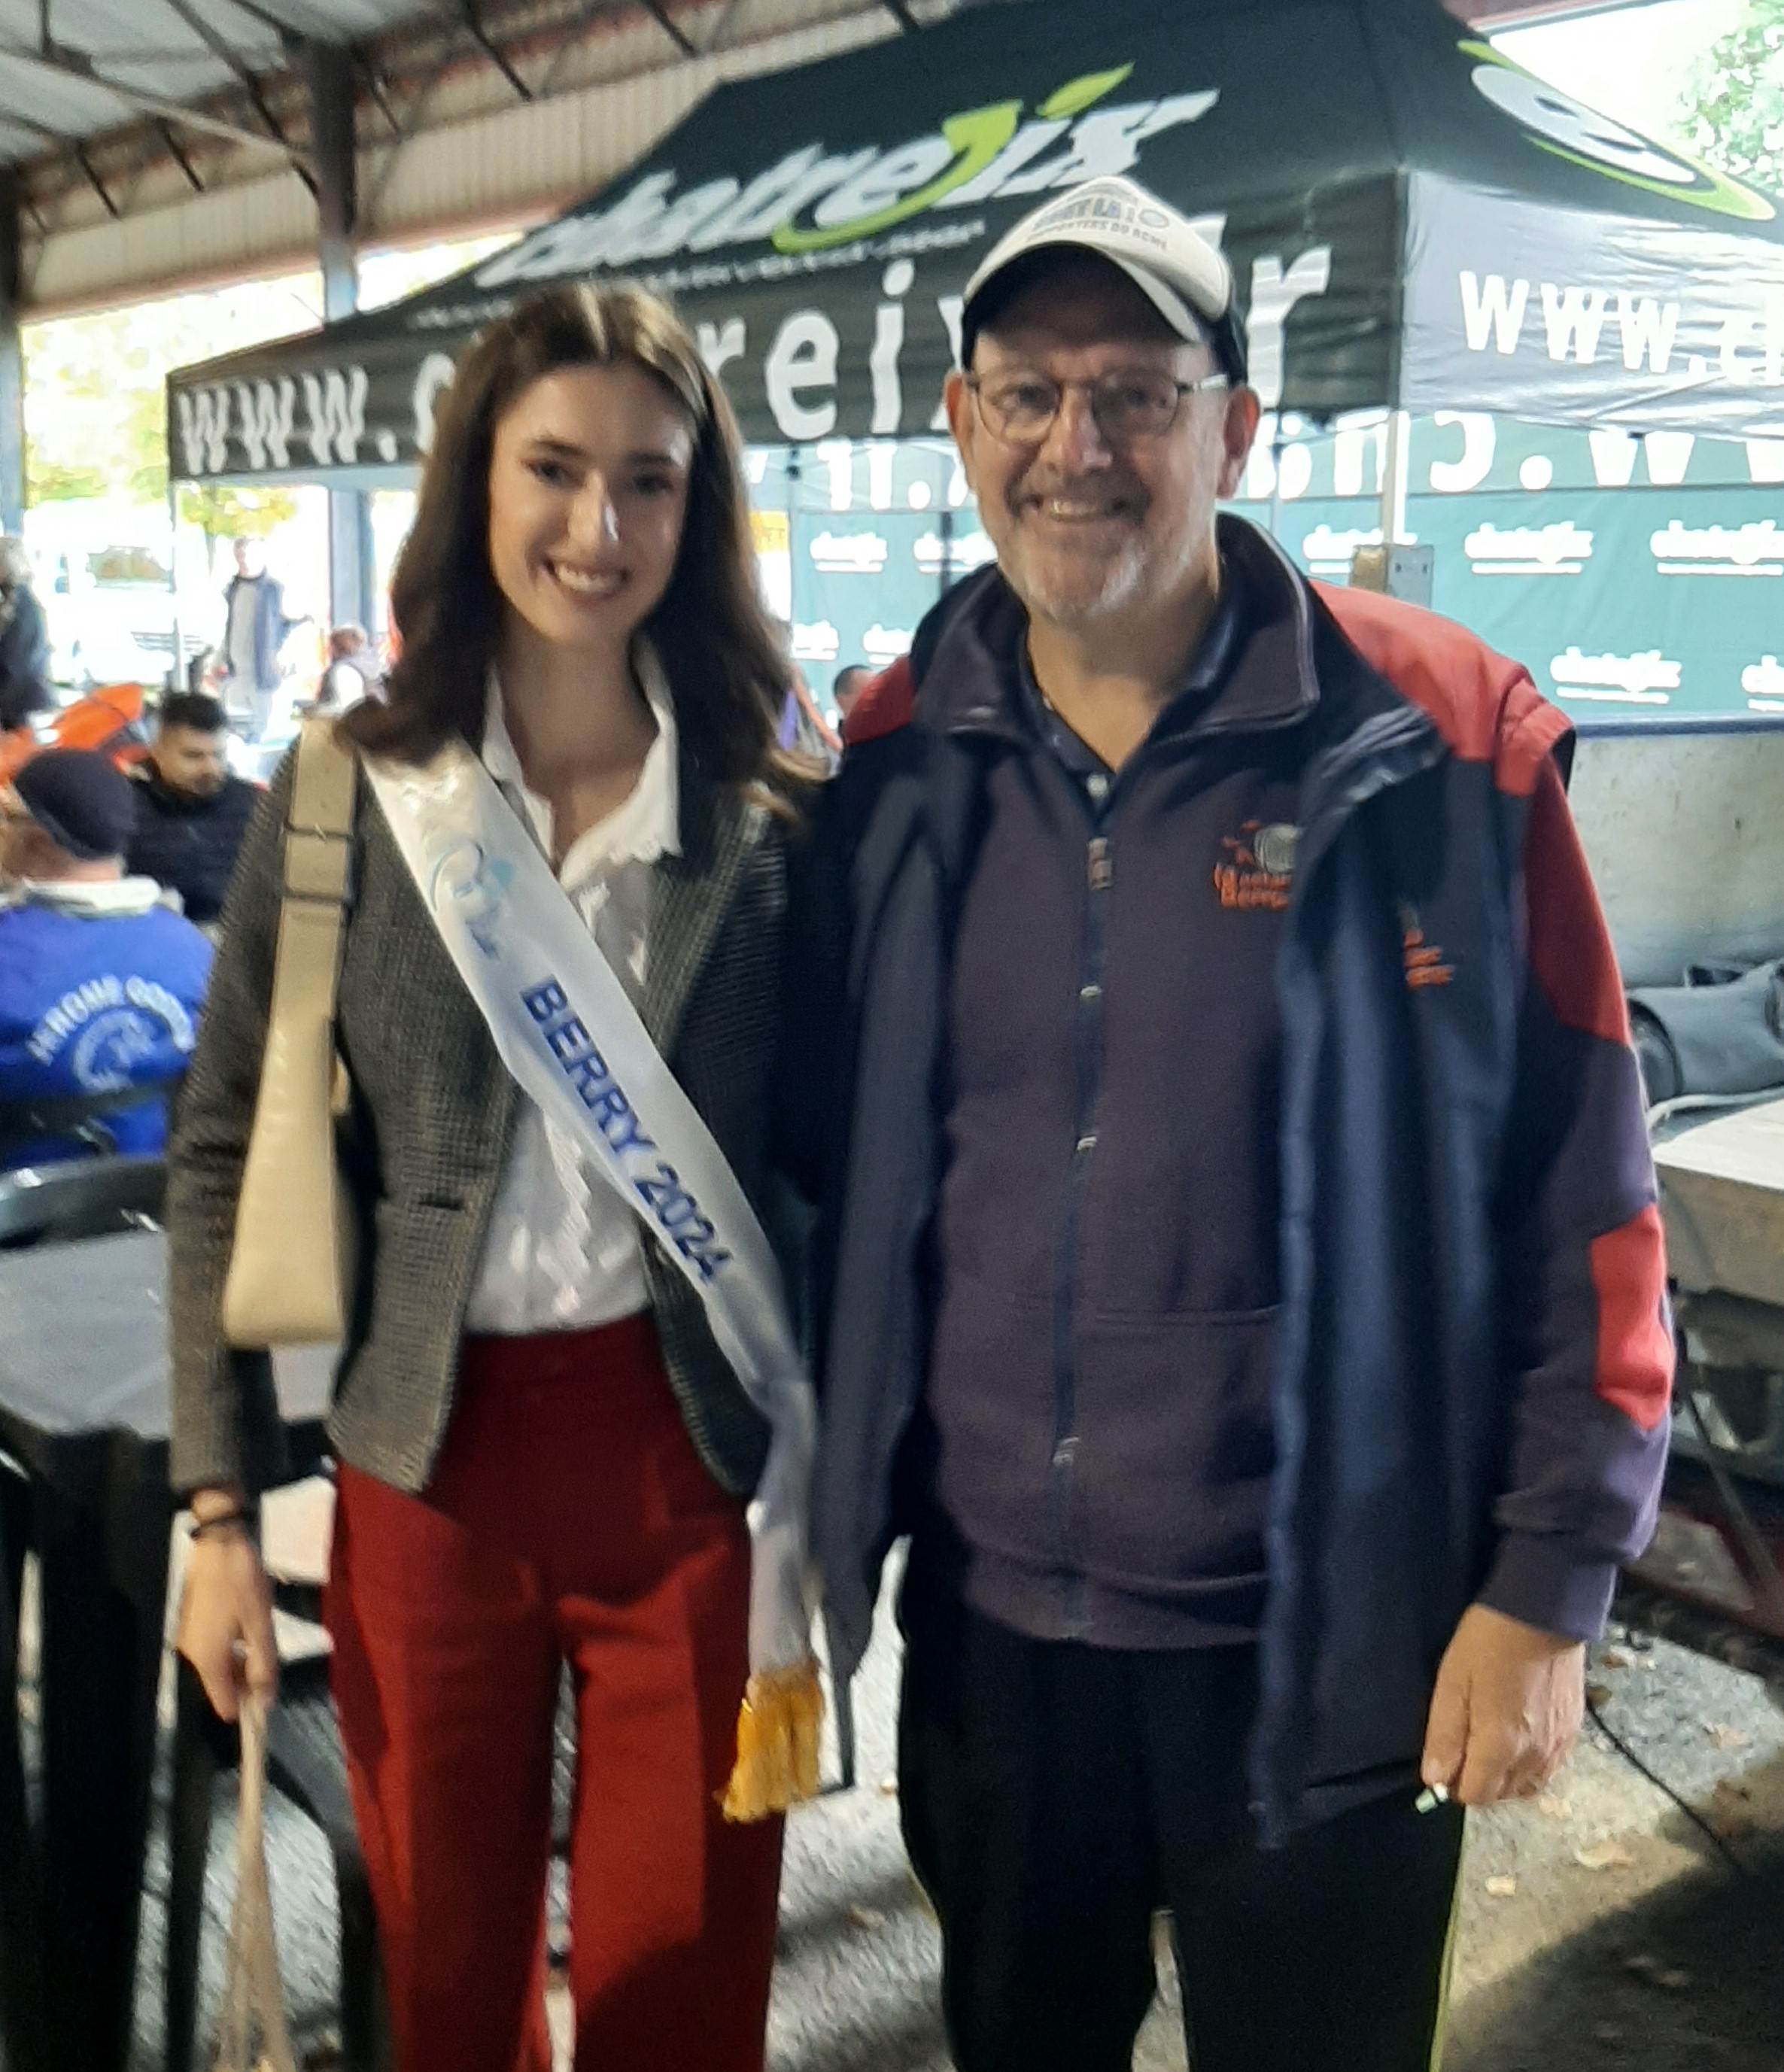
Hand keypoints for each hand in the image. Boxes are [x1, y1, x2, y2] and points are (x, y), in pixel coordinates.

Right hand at [175, 1497, 277, 1722]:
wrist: (218, 1542)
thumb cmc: (242, 1582)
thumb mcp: (260, 1624)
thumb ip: (263, 1663)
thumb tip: (265, 1701)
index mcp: (207, 1659)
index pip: (225, 1705)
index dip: (249, 1708)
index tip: (271, 1698)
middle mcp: (192, 1656)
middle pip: (222, 1686)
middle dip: (248, 1681)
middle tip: (271, 1656)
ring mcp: (188, 1640)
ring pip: (219, 1667)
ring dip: (242, 1662)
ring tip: (262, 1637)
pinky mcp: (191, 1626)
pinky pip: (213, 1650)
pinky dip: (232, 1648)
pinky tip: (248, 1627)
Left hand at [1420, 1603, 1583, 1804]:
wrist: (1544, 1614)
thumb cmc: (1488, 1643)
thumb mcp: (1452, 1683)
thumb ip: (1444, 1736)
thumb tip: (1435, 1780)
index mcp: (1501, 1747)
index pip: (1476, 1795)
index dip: (1454, 1784)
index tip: (1446, 1761)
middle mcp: (1534, 1757)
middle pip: (1502, 1795)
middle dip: (1479, 1782)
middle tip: (1465, 1748)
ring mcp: (1558, 1746)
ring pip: (1527, 1786)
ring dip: (1505, 1777)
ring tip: (1490, 1744)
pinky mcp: (1573, 1731)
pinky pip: (1549, 1768)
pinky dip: (1529, 1766)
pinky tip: (1518, 1738)